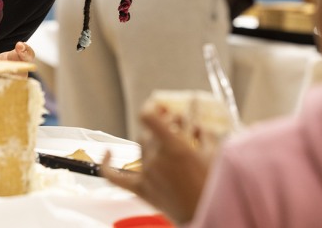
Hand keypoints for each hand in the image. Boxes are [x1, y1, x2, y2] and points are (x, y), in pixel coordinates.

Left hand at [102, 100, 209, 223]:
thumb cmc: (212, 188)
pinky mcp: (141, 190)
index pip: (148, 117)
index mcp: (173, 147)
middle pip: (150, 133)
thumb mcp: (214, 155)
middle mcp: (156, 158)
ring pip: (141, 147)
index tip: (157, 106)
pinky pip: (115, 177)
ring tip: (166, 142)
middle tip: (176, 126)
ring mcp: (146, 174)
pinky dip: (107, 165)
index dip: (151, 107)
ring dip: (152, 142)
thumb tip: (196, 126)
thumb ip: (204, 135)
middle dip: (162, 126)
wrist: (205, 215)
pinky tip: (108, 154)